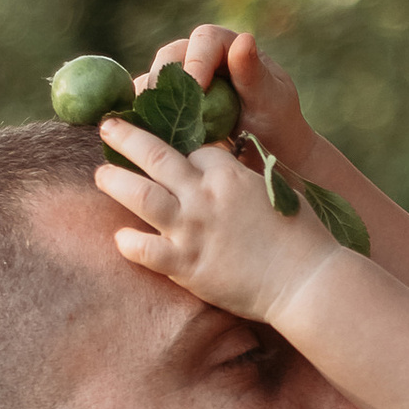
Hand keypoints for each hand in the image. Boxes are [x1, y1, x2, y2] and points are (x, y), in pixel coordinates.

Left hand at [96, 115, 336, 321]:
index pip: (195, 148)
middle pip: (155, 154)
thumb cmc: (304, 238)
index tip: (171, 150)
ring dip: (114, 181)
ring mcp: (191, 229)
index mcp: (229, 174)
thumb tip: (237, 172)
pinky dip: (128, 242)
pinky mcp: (185, 265)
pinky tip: (121, 238)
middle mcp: (204, 195)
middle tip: (107, 127)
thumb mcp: (279, 192)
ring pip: (139, 194)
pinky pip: (142, 249)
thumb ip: (251, 179)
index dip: (184, 150)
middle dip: (126, 137)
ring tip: (101, 175)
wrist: (307, 281)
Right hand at [142, 24, 311, 171]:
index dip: (196, 59)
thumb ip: (253, 74)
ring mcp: (181, 83)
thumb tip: (243, 39)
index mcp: (228, 47)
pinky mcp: (168, 108)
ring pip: (152, 81)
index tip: (196, 88)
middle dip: (165, 80)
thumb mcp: (271, 101)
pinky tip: (145, 136)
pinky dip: (142, 118)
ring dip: (149, 101)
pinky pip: (146, 106)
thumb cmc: (277, 125)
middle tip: (168, 110)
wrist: (270, 158)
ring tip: (154, 126)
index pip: (205, 39)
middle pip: (170, 57)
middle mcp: (200, 59)